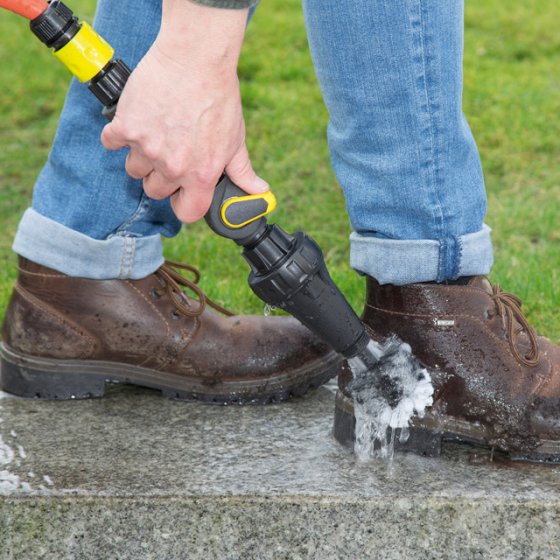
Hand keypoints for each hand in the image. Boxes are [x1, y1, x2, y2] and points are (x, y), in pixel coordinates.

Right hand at [100, 0, 267, 222]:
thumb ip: (243, 172)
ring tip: (156, 134)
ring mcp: (147, 148)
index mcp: (200, 174)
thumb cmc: (219, 98)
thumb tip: (259, 193)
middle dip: (161, 177)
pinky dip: (118, 134)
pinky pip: (111, 143)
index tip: (181, 194)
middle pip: (155, 191)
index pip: (187, 213)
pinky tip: (136, 121)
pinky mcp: (127, 126)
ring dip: (142, 156)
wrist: (196, 59)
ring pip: (134, 170)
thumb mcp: (236, 140)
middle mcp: (173, 167)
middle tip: (170, 153)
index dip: (183, 204)